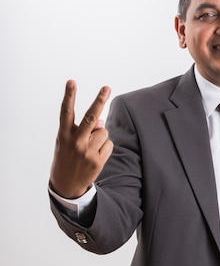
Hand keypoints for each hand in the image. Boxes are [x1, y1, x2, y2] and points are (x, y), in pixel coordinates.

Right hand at [50, 80, 113, 197]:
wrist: (66, 184)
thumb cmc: (67, 157)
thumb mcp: (67, 141)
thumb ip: (82, 129)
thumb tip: (102, 121)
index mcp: (64, 134)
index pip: (66, 111)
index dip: (69, 95)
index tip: (71, 81)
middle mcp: (75, 141)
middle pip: (91, 117)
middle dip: (99, 101)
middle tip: (106, 87)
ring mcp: (87, 151)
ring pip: (103, 131)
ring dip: (101, 136)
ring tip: (90, 147)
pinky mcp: (97, 161)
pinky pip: (109, 144)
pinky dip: (105, 147)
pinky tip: (95, 155)